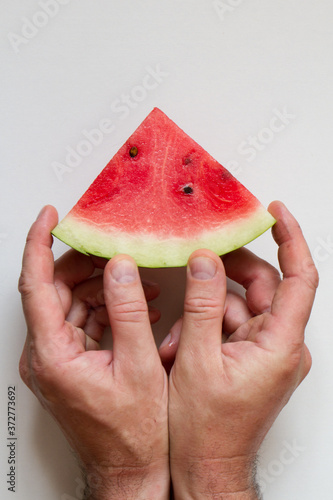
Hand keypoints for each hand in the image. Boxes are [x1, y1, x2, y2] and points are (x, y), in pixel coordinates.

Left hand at [18, 206, 168, 499]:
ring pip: (70, 302)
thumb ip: (128, 311)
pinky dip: (106, 307)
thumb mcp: (138, 366)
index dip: (39, 244)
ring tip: (140, 283)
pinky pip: (82, 320)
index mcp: (53, 354)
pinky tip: (135, 304)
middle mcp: (47, 355)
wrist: (130, 469)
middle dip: (88, 265)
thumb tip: (121, 267)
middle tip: (118, 251)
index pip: (35, 284)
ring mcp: (57, 358)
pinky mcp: (71, 361)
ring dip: (103, 287)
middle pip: (55, 289)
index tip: (49, 217)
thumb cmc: (133, 433)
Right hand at [160, 201, 317, 498]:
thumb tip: (205, 261)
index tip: (274, 212)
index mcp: (279, 344)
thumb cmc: (207, 429)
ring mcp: (266, 352)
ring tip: (173, 335)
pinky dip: (205, 327)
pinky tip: (178, 345)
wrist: (207, 469)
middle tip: (198, 259)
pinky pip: (232, 325)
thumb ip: (202, 306)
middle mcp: (280, 345)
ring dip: (204, 311)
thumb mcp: (197, 361)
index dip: (290, 239)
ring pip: (240, 306)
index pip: (299, 277)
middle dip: (225, 275)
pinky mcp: (252, 358)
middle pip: (261, 287)